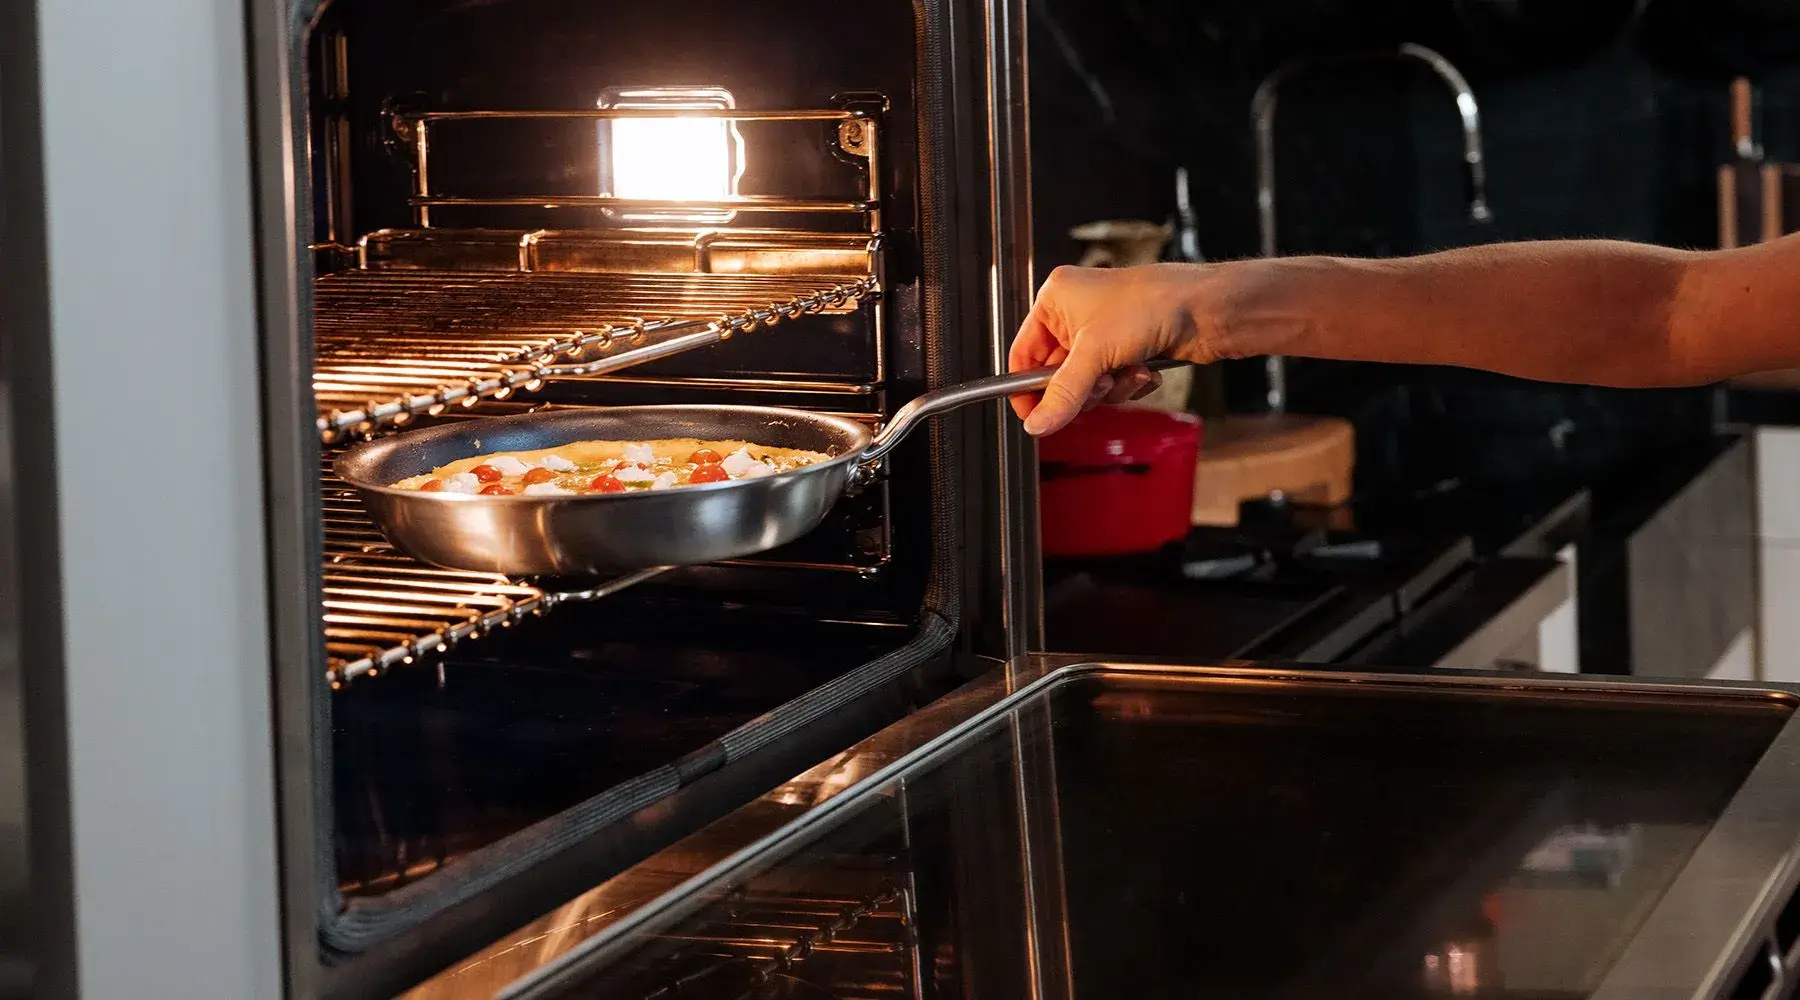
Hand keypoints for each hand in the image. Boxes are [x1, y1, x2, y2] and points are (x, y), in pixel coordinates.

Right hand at [1008, 263, 1222, 435]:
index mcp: (1056, 300)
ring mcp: (1103, 333)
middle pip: (1057, 375)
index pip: (1023, 354)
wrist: (1206, 308)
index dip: (1028, 389)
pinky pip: (1113, 383)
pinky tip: (1145, 369)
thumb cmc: (1152, 303)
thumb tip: (1037, 423)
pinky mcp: (1127, 348)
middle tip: (1098, 384)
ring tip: (1129, 371)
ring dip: (1111, 387)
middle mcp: (1076, 315)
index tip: (1036, 417)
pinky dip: (1129, 384)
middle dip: (1082, 388)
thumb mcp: (1096, 353)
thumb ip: (1063, 394)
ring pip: (1088, 384)